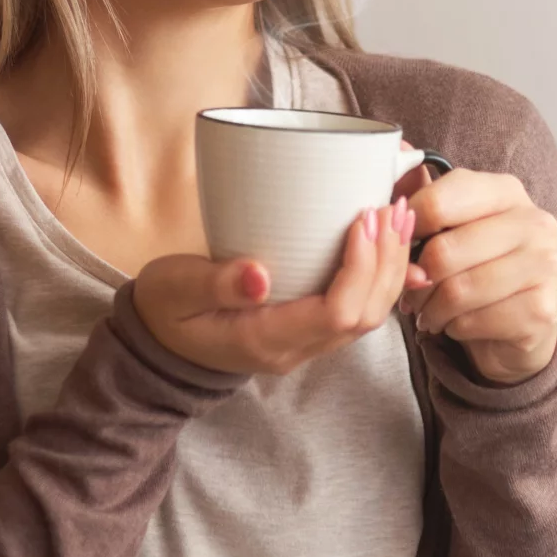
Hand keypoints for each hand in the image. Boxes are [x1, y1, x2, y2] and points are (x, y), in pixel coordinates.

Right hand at [132, 199, 416, 375]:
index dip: (360, 267)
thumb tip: (259, 275)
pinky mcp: (308, 330)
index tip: (363, 218)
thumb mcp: (175, 289)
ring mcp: (305, 344)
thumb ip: (214, 283)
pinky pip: (357, 311)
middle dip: (386, 261)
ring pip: (368, 316)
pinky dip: (378, 275)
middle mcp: (294, 349)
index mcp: (264, 341)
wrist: (159, 344)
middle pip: (364, 316)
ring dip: (389, 267)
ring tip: (397, 216)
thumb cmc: (165, 308)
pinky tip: (384, 241)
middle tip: (391, 207)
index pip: (335, 313)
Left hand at [390, 141, 556, 384]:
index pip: (440, 200)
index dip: (405, 226)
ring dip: (430, 307)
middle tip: (408, 289)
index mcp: (507, 190)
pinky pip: (475, 321)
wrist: (515, 324)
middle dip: (414, 277)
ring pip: (458, 291)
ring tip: (426, 310)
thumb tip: (398, 148)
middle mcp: (535, 222)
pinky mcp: (542, 310)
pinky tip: (455, 324)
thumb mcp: (449, 226)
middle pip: (445, 251)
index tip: (396, 244)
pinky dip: (454, 328)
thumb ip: (422, 191)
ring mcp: (545, 266)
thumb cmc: (474, 266)